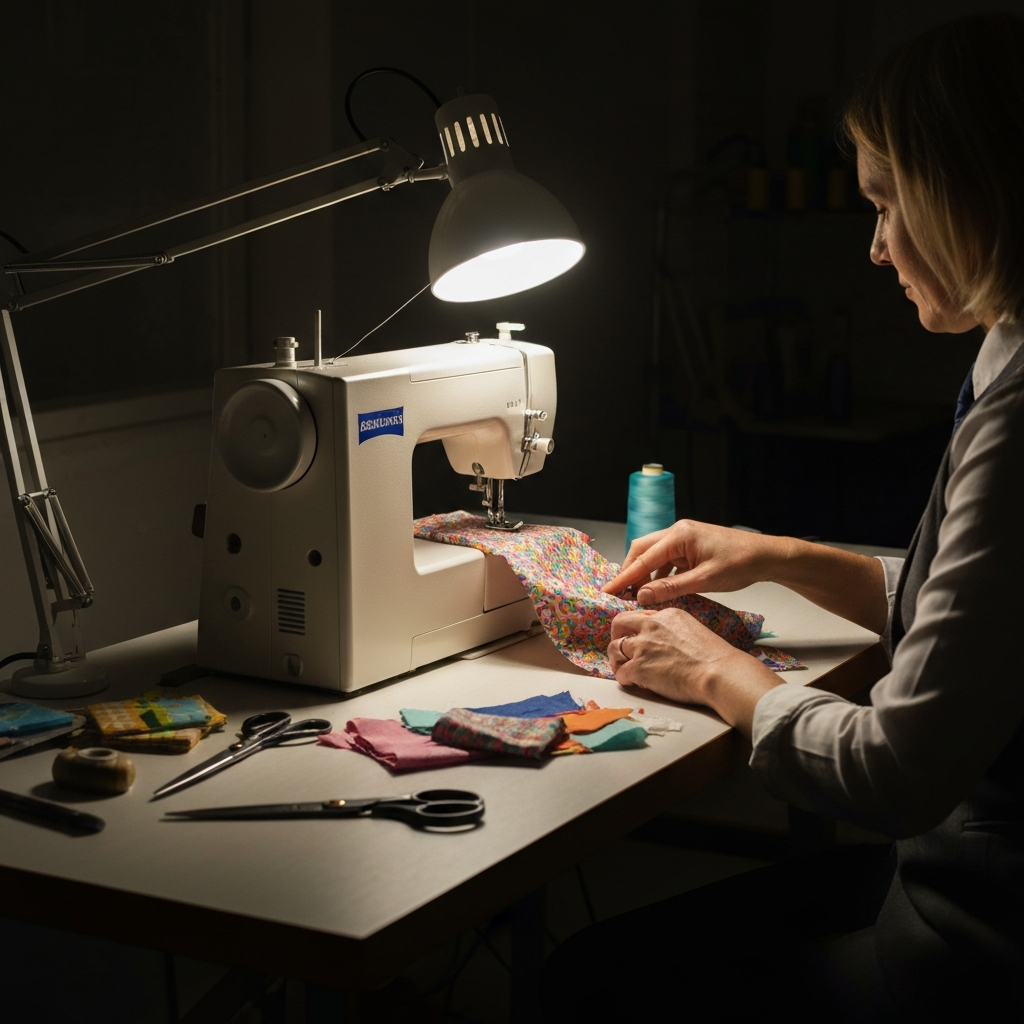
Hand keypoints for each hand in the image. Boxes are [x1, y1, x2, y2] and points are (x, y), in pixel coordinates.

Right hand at [602, 520, 774, 605]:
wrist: (765, 556)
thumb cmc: (740, 564)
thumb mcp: (704, 580)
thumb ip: (671, 588)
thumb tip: (643, 596)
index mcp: (679, 535)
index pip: (643, 558)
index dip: (624, 576)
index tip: (608, 590)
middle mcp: (677, 532)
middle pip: (642, 550)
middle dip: (630, 572)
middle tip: (620, 594)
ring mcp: (683, 538)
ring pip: (653, 555)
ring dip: (644, 574)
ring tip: (638, 596)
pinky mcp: (690, 546)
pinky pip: (666, 559)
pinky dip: (659, 574)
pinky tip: (658, 590)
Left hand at [608, 609, 779, 732]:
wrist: (719, 673)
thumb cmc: (715, 657)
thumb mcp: (693, 630)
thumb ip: (674, 631)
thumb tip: (665, 645)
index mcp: (667, 615)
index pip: (641, 616)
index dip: (636, 629)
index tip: (637, 638)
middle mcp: (651, 626)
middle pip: (620, 624)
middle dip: (616, 636)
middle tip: (620, 649)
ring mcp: (643, 646)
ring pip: (614, 648)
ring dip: (616, 660)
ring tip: (623, 669)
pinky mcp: (639, 667)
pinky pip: (621, 673)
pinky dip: (624, 679)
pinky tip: (633, 683)